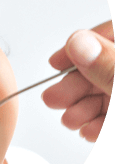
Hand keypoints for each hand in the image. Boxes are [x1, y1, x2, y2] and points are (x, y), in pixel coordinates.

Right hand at [42, 21, 113, 141]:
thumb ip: (108, 66)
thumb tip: (79, 43)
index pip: (110, 33)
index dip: (81, 46)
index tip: (56, 63)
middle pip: (104, 66)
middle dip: (76, 87)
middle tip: (54, 99)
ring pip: (108, 90)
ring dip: (85, 108)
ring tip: (70, 121)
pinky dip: (101, 122)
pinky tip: (89, 130)